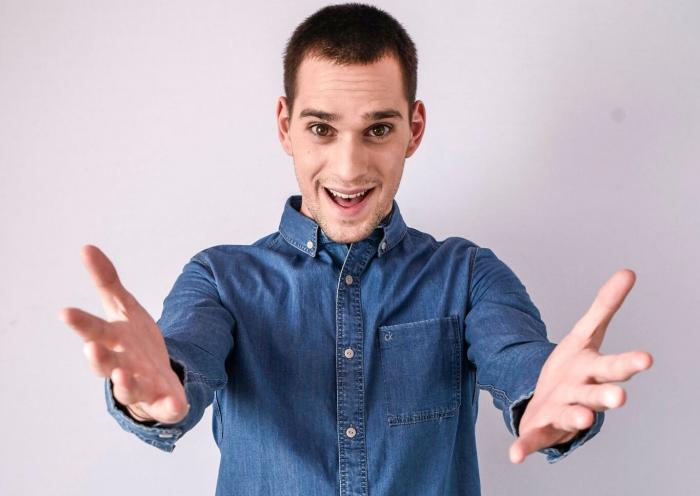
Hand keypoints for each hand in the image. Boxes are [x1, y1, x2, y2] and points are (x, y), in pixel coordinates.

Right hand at [59, 244, 188, 423]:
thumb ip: (106, 281)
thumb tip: (86, 247)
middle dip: (97, 358)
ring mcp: (142, 386)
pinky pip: (167, 407)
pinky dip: (170, 408)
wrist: (156, 378)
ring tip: (122, 377)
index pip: (94, 330)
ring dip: (125, 384)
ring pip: (130, 389)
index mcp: (112, 341)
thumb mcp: (124, 307)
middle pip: (106, 364)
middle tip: (91, 347)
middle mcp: (122, 366)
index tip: (65, 312)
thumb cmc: (133, 341)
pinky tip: (176, 406)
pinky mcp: (164, 401)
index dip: (81, 322)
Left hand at [509, 269, 652, 462]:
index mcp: (595, 371)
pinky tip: (515, 456)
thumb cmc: (575, 367)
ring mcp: (563, 412)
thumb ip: (605, 306)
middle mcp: (584, 395)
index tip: (647, 358)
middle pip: (598, 394)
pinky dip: (525, 447)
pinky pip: (534, 440)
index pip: (615, 366)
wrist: (551, 399)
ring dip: (577, 417)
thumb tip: (628, 271)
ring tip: (583, 418)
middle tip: (619, 397)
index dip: (629, 363)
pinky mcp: (542, 428)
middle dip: (608, 395)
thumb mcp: (585, 333)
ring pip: (573, 416)